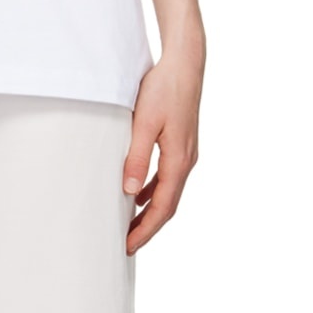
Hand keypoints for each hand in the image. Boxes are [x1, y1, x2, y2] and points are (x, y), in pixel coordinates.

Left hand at [121, 45, 203, 253]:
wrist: (185, 64)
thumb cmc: (163, 89)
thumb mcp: (145, 123)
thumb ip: (137, 157)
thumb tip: (130, 193)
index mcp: (178, 161)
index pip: (163, 208)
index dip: (146, 230)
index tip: (128, 247)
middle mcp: (186, 161)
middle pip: (168, 205)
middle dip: (148, 227)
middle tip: (126, 245)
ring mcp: (186, 153)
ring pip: (169, 192)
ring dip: (151, 211)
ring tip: (130, 225)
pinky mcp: (181, 143)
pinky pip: (168, 176)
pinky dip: (154, 191)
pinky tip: (139, 193)